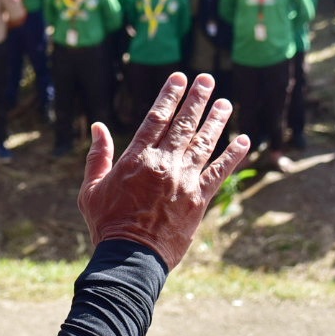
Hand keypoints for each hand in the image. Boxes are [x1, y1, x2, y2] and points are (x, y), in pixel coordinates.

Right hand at [77, 73, 249, 270]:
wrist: (131, 257)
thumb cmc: (107, 224)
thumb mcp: (91, 189)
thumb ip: (98, 156)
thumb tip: (97, 127)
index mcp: (137, 158)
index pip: (156, 118)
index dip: (169, 96)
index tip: (179, 78)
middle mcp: (163, 163)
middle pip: (183, 124)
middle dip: (196, 99)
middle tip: (207, 80)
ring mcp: (183, 180)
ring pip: (204, 143)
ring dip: (216, 120)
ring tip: (225, 102)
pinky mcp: (199, 199)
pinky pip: (219, 172)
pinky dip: (232, 155)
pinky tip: (243, 140)